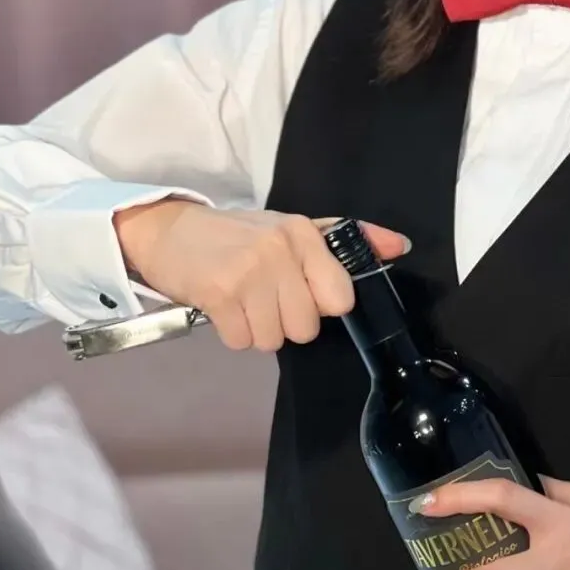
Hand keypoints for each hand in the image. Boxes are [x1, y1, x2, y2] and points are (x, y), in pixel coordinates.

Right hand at [114, 200, 409, 351]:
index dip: (320, 306)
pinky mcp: (218, 294)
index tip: (299, 293)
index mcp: (303, 233)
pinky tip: (224, 308)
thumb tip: (401, 246)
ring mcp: (248, 273)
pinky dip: (232, 333)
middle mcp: (279, 250)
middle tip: (264, 299)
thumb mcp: (292, 228)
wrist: (168, 230)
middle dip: (285, 322)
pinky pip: (242, 341)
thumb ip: (348, 238)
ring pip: (274, 339)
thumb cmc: (237, 234)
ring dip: (257, 329)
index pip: (339, 297)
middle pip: (306, 327)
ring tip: (242, 302)